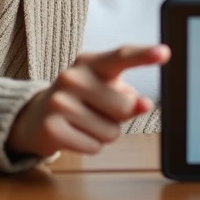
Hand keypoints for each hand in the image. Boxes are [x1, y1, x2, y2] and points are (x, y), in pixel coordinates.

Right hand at [7, 44, 169, 158]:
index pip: (121, 56)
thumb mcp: (105, 91)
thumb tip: (145, 104)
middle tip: (98, 111)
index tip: (164, 52)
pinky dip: (90, 145)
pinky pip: (94, 147)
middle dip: (119, 117)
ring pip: (110, 132)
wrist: (34, 117)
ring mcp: (59, 102)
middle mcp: (72, 77)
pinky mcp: (52, 128)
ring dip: (104, 134)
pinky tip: (75, 134)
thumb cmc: (81, 101)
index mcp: (91, 62)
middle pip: (124, 107)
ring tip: (84, 123)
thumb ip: (128, 97)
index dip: (144, 55)